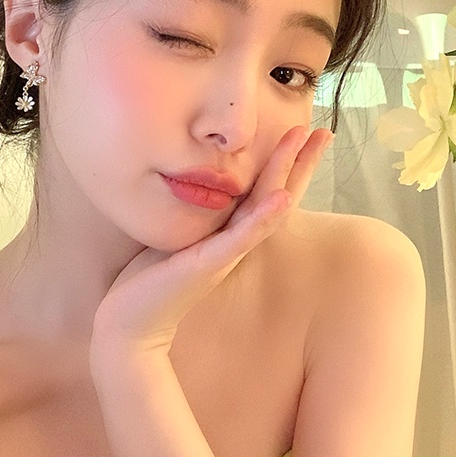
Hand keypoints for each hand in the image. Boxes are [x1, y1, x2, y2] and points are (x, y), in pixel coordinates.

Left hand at [89, 126, 333, 357]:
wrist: (131, 324)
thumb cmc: (149, 281)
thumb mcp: (177, 236)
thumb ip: (195, 216)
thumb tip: (194, 186)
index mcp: (228, 232)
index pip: (266, 191)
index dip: (288, 164)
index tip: (307, 132)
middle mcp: (235, 241)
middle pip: (278, 194)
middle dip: (300, 162)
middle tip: (323, 132)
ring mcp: (226, 253)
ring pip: (267, 207)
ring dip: (288, 174)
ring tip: (307, 144)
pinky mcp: (209, 264)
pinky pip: (242, 237)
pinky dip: (264, 217)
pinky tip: (281, 197)